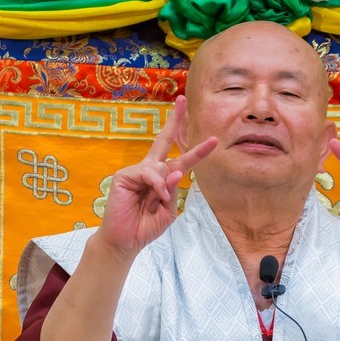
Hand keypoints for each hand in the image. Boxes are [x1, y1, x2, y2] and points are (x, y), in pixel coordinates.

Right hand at [96, 96, 217, 258]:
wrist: (126, 240)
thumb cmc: (145, 226)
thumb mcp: (168, 211)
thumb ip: (173, 191)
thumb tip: (173, 172)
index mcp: (162, 178)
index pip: (181, 160)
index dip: (198, 151)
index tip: (214, 140)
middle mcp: (150, 170)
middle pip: (164, 140)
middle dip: (174, 120)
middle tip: (182, 99)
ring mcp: (136, 171)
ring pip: (162, 167)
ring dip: (164, 188)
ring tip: (155, 204)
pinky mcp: (125, 175)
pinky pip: (149, 173)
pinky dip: (156, 186)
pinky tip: (153, 198)